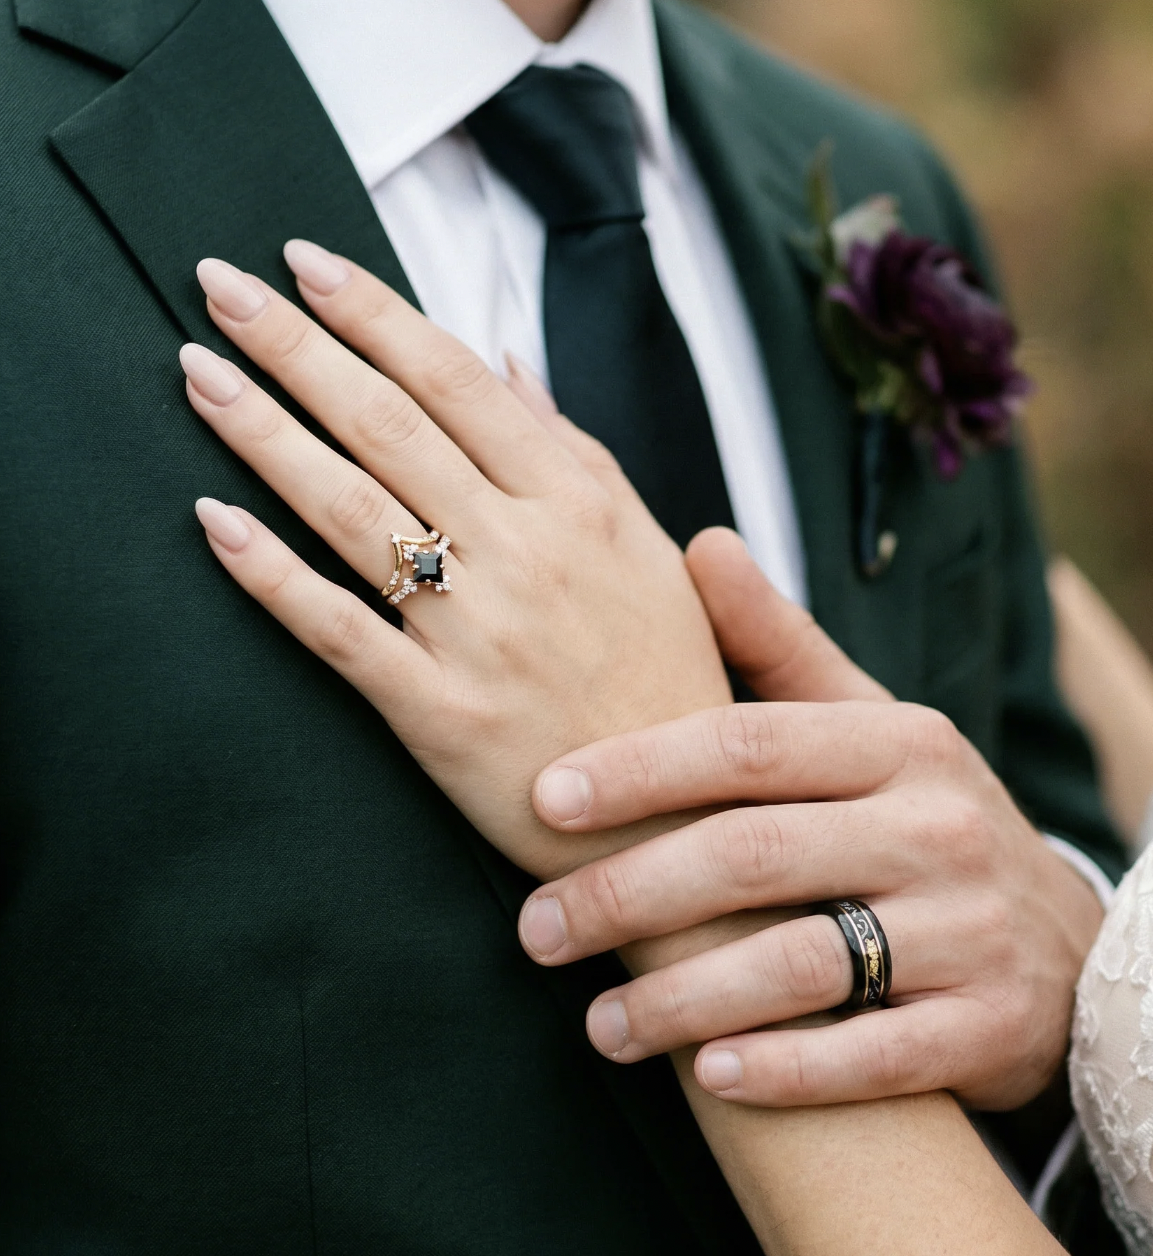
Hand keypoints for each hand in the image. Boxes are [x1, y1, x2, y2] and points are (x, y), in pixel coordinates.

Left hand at [184, 242, 729, 879]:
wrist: (676, 816)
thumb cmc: (664, 678)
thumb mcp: (648, 553)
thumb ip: (579, 455)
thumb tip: (512, 362)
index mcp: (578, 507)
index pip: (458, 383)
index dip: (374, 314)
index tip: (306, 264)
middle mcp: (525, 556)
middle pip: (388, 426)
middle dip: (295, 345)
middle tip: (218, 284)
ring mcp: (477, 635)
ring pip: (350, 510)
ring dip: (264, 432)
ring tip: (198, 373)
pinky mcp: (437, 713)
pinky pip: (337, 630)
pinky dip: (270, 573)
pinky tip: (214, 521)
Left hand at [518, 552, 1104, 1108]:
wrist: (1069, 945)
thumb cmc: (925, 823)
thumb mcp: (870, 727)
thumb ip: (781, 649)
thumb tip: (699, 544)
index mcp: (901, 741)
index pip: (750, 745)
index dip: (639, 770)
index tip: (542, 800)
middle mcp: (940, 825)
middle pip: (756, 855)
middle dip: (629, 895)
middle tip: (537, 932)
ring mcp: (970, 930)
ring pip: (803, 964)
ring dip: (684, 999)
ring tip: (600, 1026)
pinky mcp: (987, 1025)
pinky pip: (872, 1056)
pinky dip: (786, 1071)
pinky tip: (708, 1079)